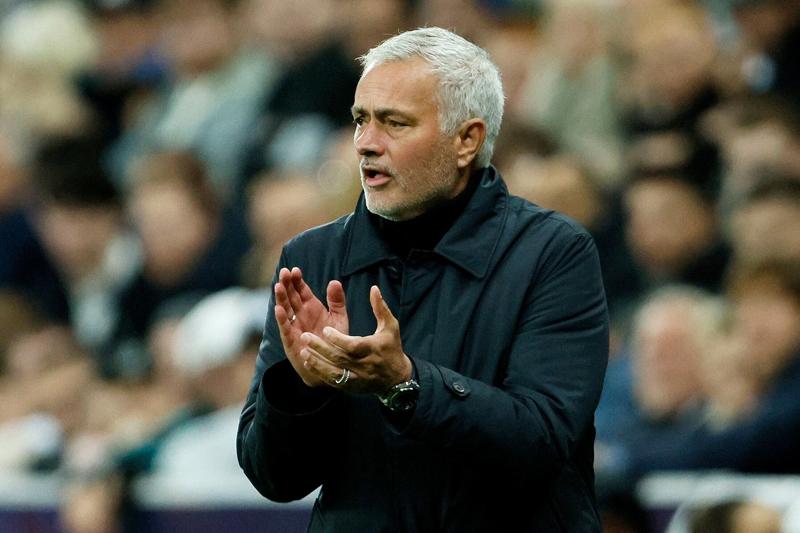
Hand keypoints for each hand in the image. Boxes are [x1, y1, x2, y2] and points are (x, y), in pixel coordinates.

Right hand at [274, 267, 348, 386]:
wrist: (331, 365)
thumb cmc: (334, 341)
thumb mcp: (339, 319)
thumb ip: (337, 301)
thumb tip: (335, 281)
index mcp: (311, 307)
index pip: (302, 290)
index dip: (298, 281)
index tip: (295, 270)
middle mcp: (300, 315)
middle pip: (291, 296)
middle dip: (287, 284)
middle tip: (284, 272)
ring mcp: (294, 327)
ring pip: (285, 309)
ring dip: (281, 298)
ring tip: (278, 286)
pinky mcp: (291, 340)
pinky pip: (285, 328)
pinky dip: (282, 319)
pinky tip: (278, 309)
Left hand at [299, 285, 411, 393]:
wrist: (397, 378)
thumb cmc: (392, 348)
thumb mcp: (390, 326)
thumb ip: (380, 307)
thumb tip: (373, 288)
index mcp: (373, 349)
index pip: (352, 346)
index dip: (337, 339)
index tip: (324, 330)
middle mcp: (364, 365)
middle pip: (339, 358)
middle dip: (320, 348)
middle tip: (305, 336)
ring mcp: (357, 378)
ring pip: (333, 372)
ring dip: (317, 363)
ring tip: (303, 351)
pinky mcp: (351, 387)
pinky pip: (333, 382)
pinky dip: (320, 373)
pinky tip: (309, 364)